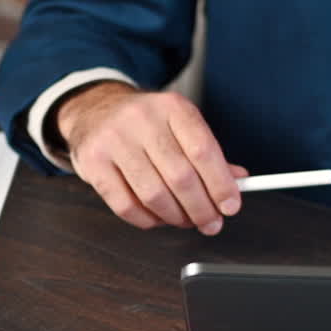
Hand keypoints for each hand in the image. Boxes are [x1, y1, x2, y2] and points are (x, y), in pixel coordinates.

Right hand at [56, 82, 246, 234]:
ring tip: (185, 220)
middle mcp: (142, 119)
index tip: (230, 207)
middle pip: (181, 177)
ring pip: (154, 196)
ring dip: (176, 217)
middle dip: (201, 209)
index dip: (221, 184)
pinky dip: (148, 220)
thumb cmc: (145, 123)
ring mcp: (114, 140)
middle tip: (211, 223)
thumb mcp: (179, 125)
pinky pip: (126, 206)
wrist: (95, 110)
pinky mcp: (93, 163)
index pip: (203, 151)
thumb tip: (237, 181)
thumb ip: (207, 153)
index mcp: (172, 107)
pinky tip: (158, 217)